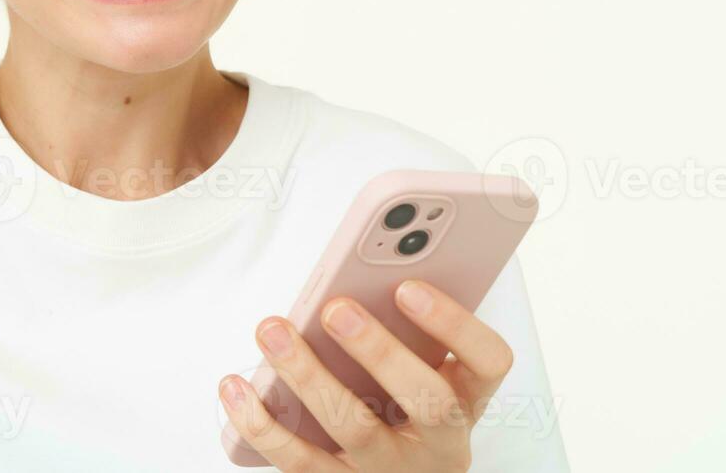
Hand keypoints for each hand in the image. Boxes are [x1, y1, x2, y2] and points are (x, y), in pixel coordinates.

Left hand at [219, 280, 514, 470]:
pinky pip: (299, 461)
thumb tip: (356, 272)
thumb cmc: (401, 409)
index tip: (408, 286)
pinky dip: (262, 422)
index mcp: (466, 399)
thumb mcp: (423, 369)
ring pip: (354, 428)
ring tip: (273, 331)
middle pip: (427, 400)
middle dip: (379, 350)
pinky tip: (236, 385)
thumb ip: (405, 329)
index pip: (488, 362)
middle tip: (336, 308)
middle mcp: (438, 441)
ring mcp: (390, 470)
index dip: (454, 323)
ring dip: (307, 375)